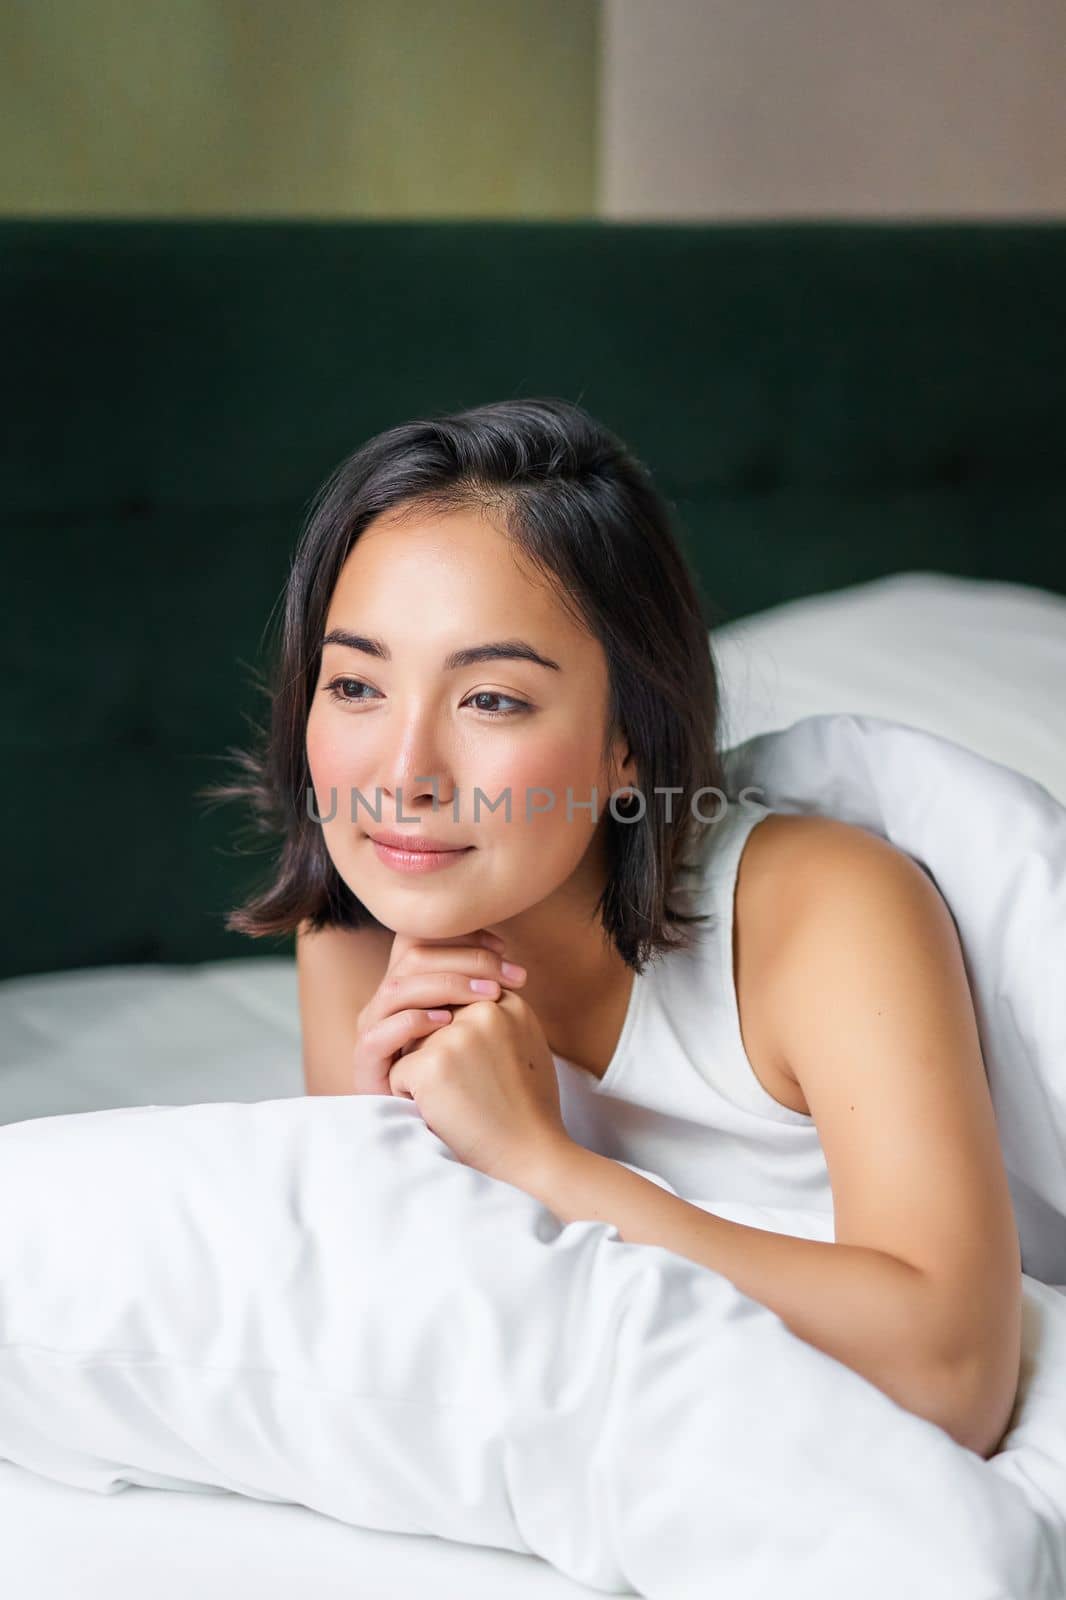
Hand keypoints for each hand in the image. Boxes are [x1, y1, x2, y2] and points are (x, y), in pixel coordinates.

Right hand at [351, 928, 525, 1095]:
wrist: (460, 1138)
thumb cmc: (477, 1080)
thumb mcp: (480, 1027)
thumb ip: (484, 993)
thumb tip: (512, 961)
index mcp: (411, 987)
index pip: (424, 941)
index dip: (461, 936)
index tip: (504, 948)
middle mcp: (387, 1002)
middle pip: (414, 958)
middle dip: (464, 960)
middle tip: (507, 976)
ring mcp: (373, 1031)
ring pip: (397, 988)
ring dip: (445, 984)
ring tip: (486, 995)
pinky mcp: (365, 1065)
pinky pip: (379, 1033)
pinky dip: (413, 1021)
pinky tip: (446, 1022)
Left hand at [387, 987, 573, 1187]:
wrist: (531, 1156)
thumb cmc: (528, 1108)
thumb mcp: (525, 1046)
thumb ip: (497, 1018)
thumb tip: (461, 1000)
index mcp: (508, 1003)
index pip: (458, 1007)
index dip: (463, 1046)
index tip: (487, 1073)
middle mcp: (483, 1009)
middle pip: (433, 1024)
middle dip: (441, 1056)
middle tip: (478, 1090)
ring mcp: (456, 1035)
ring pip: (412, 1047)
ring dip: (426, 1075)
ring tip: (463, 1100)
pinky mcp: (431, 1063)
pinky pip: (399, 1074)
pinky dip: (413, 1099)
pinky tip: (446, 1113)